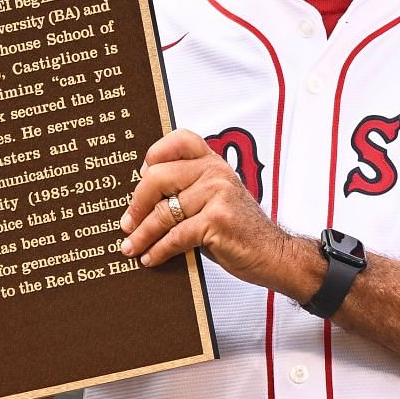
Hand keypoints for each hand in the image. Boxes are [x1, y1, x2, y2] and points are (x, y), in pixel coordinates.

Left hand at [120, 128, 310, 293]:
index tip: (141, 176)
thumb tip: (141, 200)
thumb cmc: (238, 230)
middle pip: (158, 178)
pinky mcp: (217, 220)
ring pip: (163, 213)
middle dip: (136, 204)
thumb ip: (188, 191)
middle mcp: (216, 173)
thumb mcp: (215, 200)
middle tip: (126, 224)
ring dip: (142, 235)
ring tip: (130, 248)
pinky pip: (175, 236)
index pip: (181, 140)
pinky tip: (150, 258)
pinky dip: (158, 251)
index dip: (156, 153)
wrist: (273, 253)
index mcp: (215, 163)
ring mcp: (217, 195)